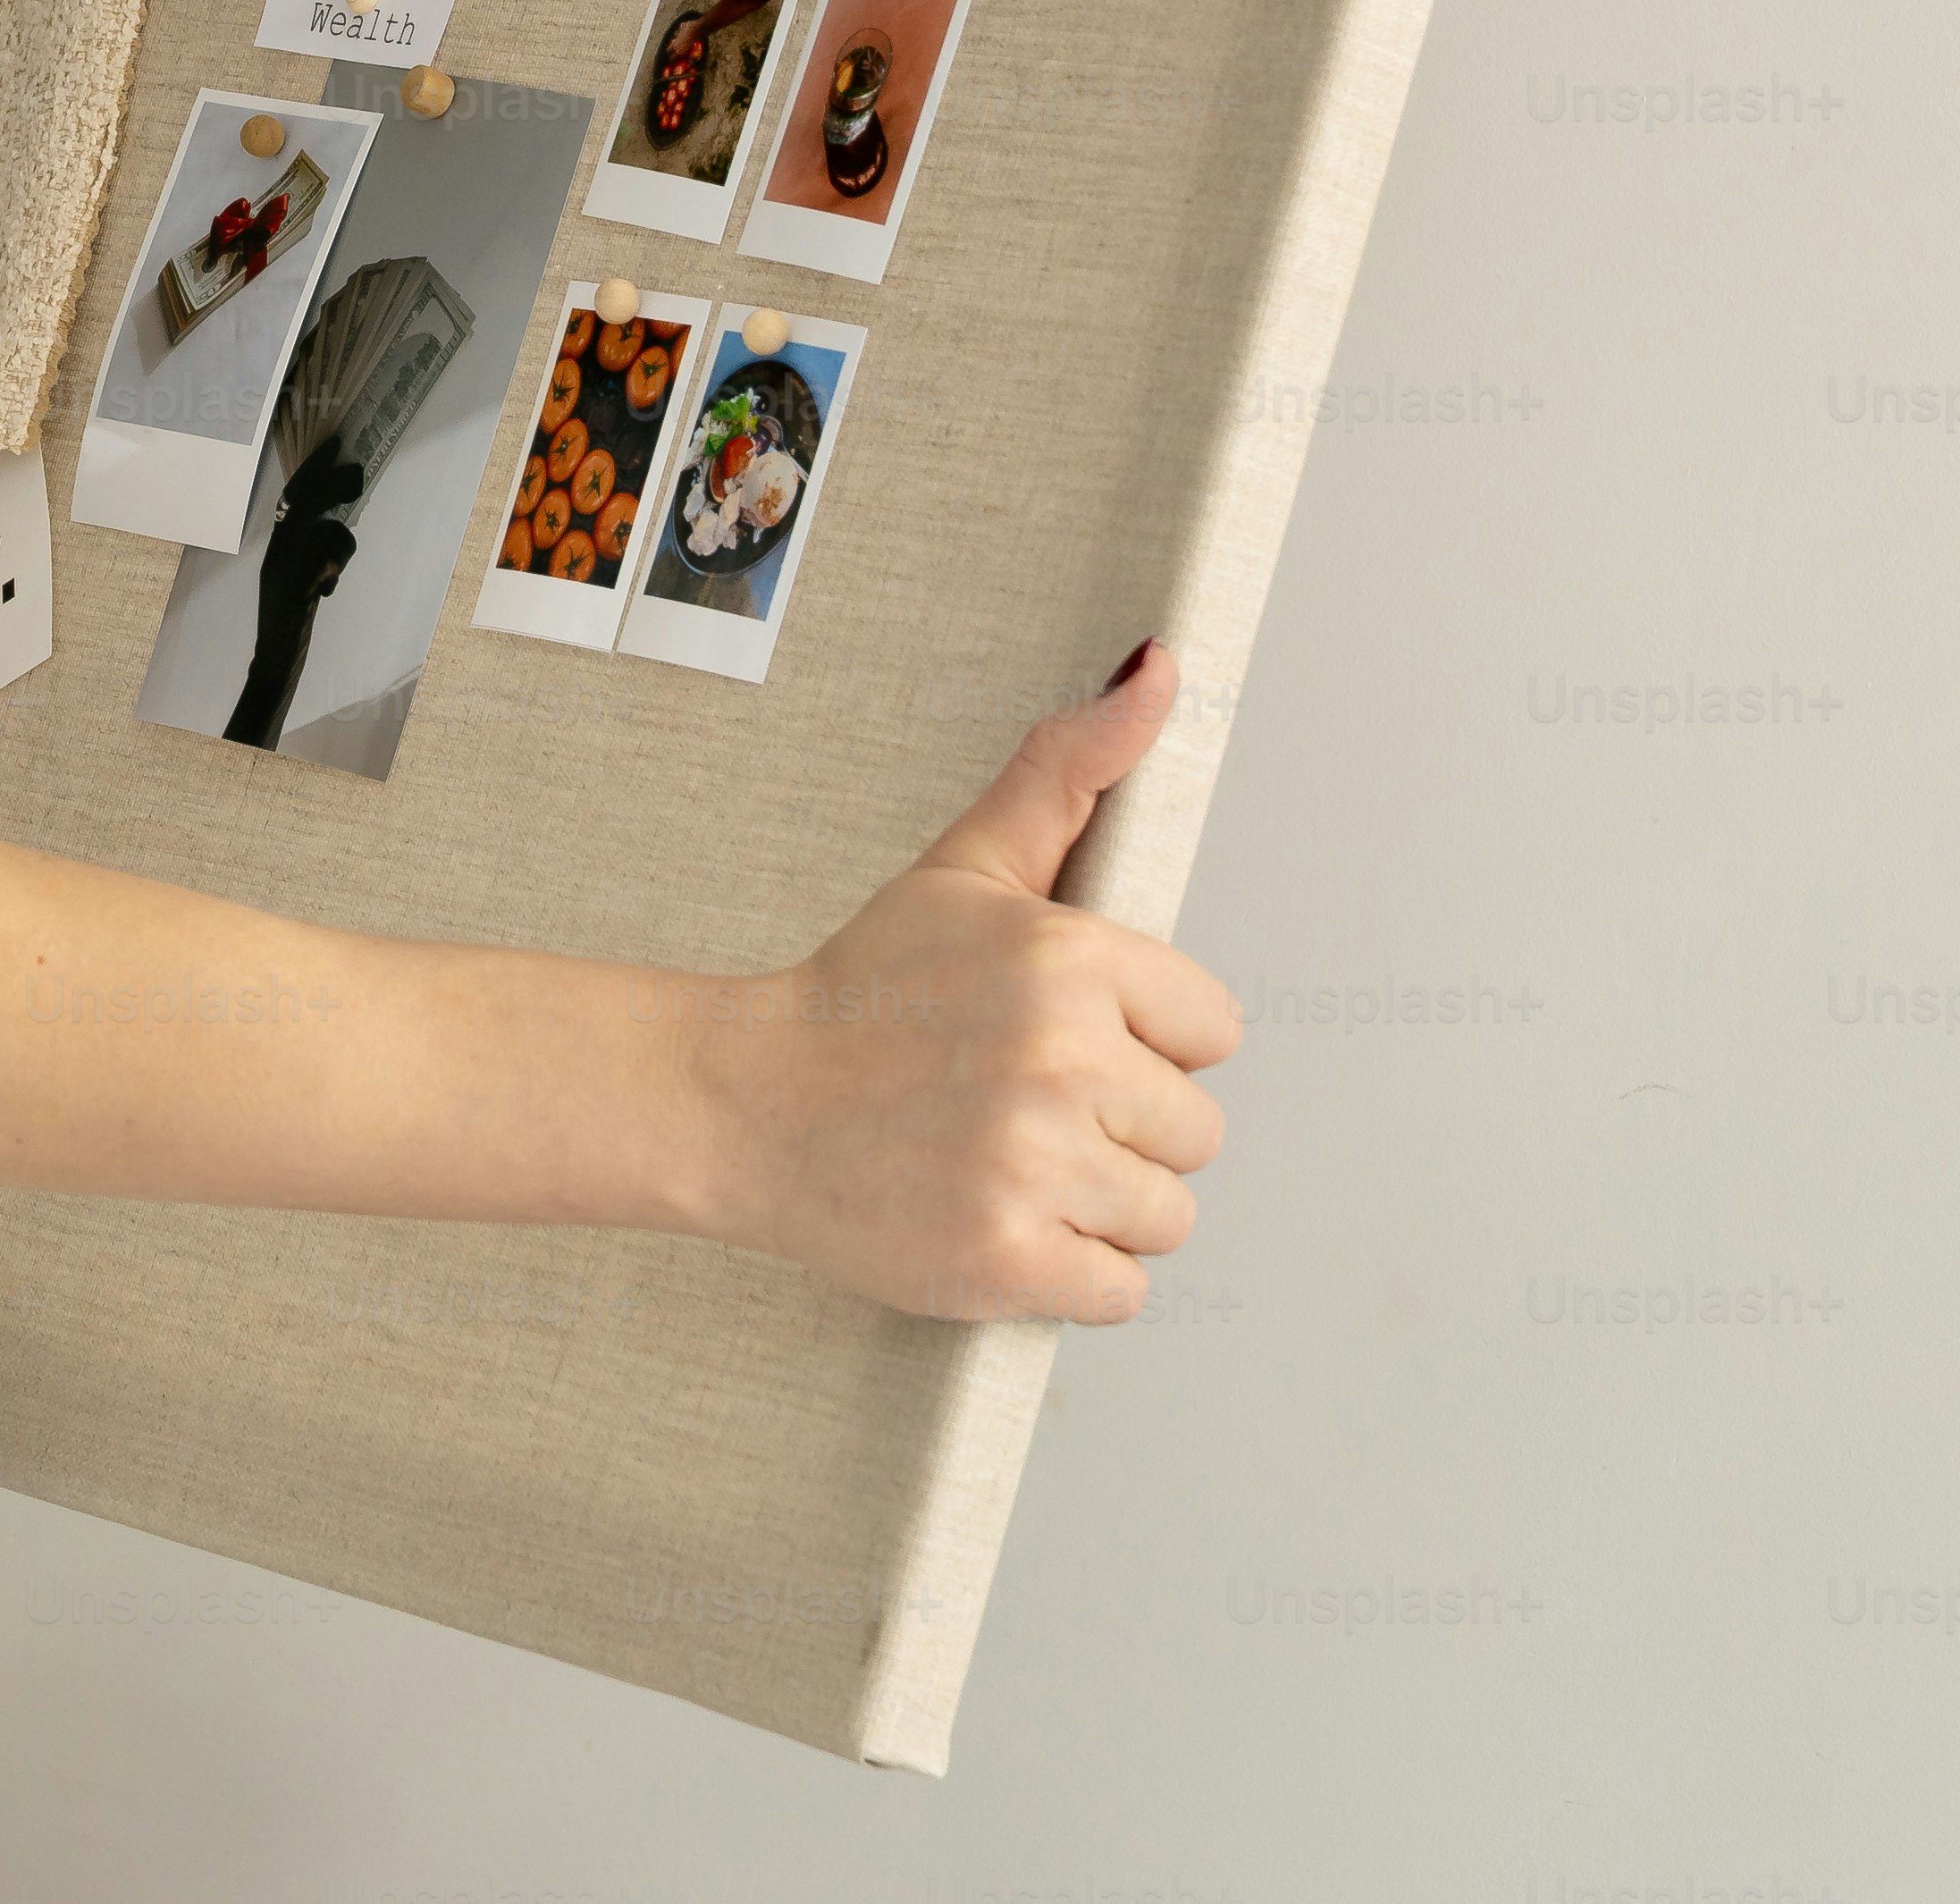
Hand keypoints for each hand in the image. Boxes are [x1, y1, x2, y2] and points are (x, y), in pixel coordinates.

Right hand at [688, 643, 1238, 1321]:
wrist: (748, 1105)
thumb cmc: (865, 990)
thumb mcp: (969, 868)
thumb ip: (1072, 773)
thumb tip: (1160, 669)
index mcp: (1070, 961)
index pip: (1210, 1029)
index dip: (1142, 1038)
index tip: (1060, 1039)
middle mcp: (1062, 1062)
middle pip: (1194, 1131)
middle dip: (1121, 1127)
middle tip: (1022, 1107)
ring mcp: (1035, 1167)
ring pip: (1166, 1215)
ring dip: (1099, 1204)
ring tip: (1011, 1163)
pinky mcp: (1009, 1260)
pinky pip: (1121, 1291)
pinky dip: (1071, 1273)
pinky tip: (1004, 1222)